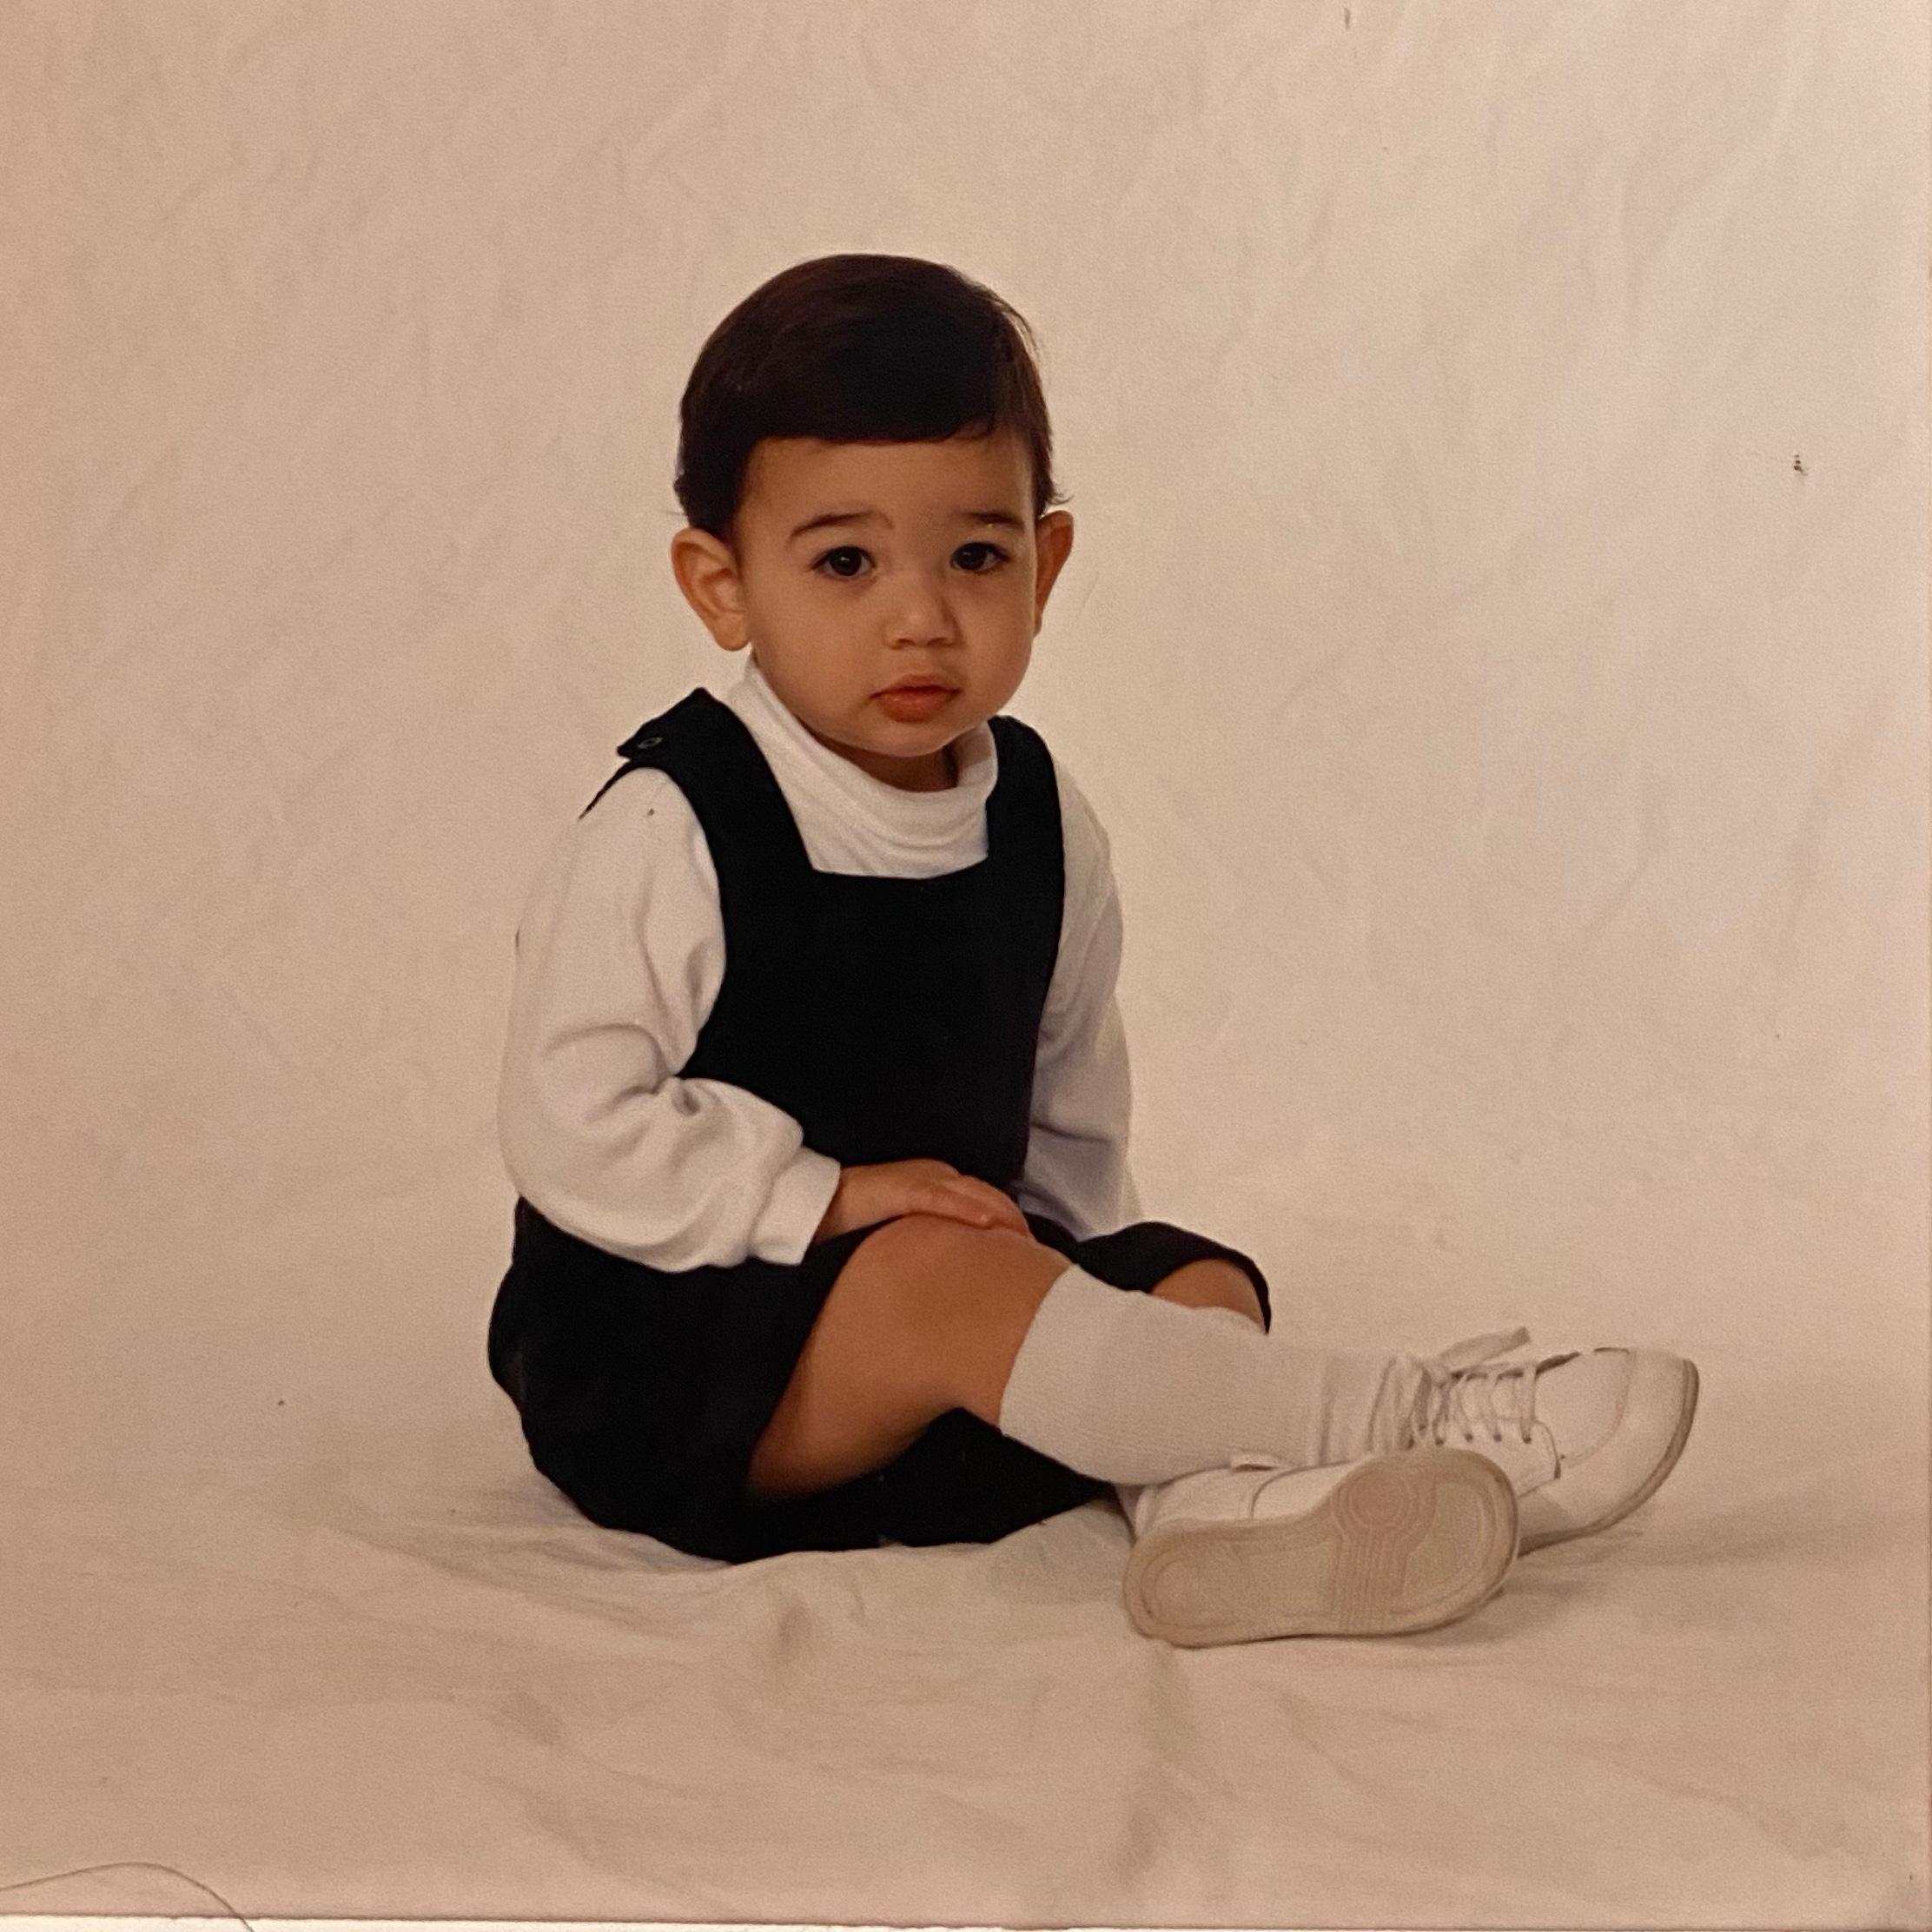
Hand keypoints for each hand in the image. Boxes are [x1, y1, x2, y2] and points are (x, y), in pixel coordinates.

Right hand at [812, 1157, 1032, 1243]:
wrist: (809, 1208)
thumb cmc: (853, 1230)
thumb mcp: (899, 1242)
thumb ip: (925, 1255)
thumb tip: (948, 1295)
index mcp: (935, 1190)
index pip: (985, 1205)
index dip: (1010, 1226)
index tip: (1030, 1255)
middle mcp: (933, 1179)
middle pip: (988, 1198)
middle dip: (1014, 1223)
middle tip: (1040, 1259)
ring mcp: (917, 1181)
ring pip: (974, 1195)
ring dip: (1002, 1217)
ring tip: (1025, 1244)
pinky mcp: (899, 1190)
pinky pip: (940, 1199)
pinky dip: (967, 1210)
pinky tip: (988, 1225)